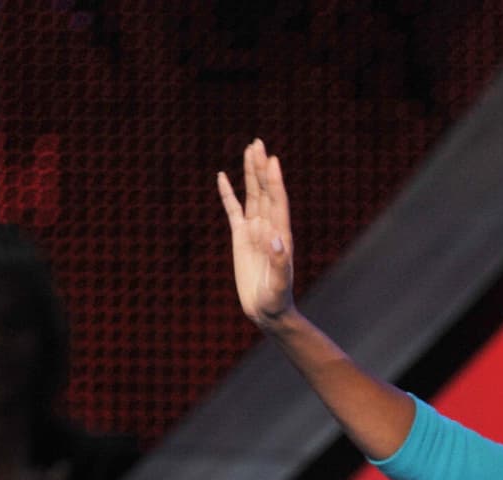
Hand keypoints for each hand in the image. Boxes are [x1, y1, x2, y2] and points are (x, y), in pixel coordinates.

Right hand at [217, 139, 294, 328]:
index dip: (274, 182)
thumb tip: (275, 239)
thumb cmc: (276, 300)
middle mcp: (268, 228)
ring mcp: (254, 231)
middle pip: (264, 191)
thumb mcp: (278, 285)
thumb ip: (279, 263)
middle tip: (258, 143)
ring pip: (251, 195)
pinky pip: (233, 211)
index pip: (277, 202)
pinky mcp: (241, 238)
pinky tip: (222, 177)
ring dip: (249, 173)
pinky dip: (227, 194)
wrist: (267, 311)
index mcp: (280, 235)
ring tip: (249, 149)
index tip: (272, 160)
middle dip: (261, 168)